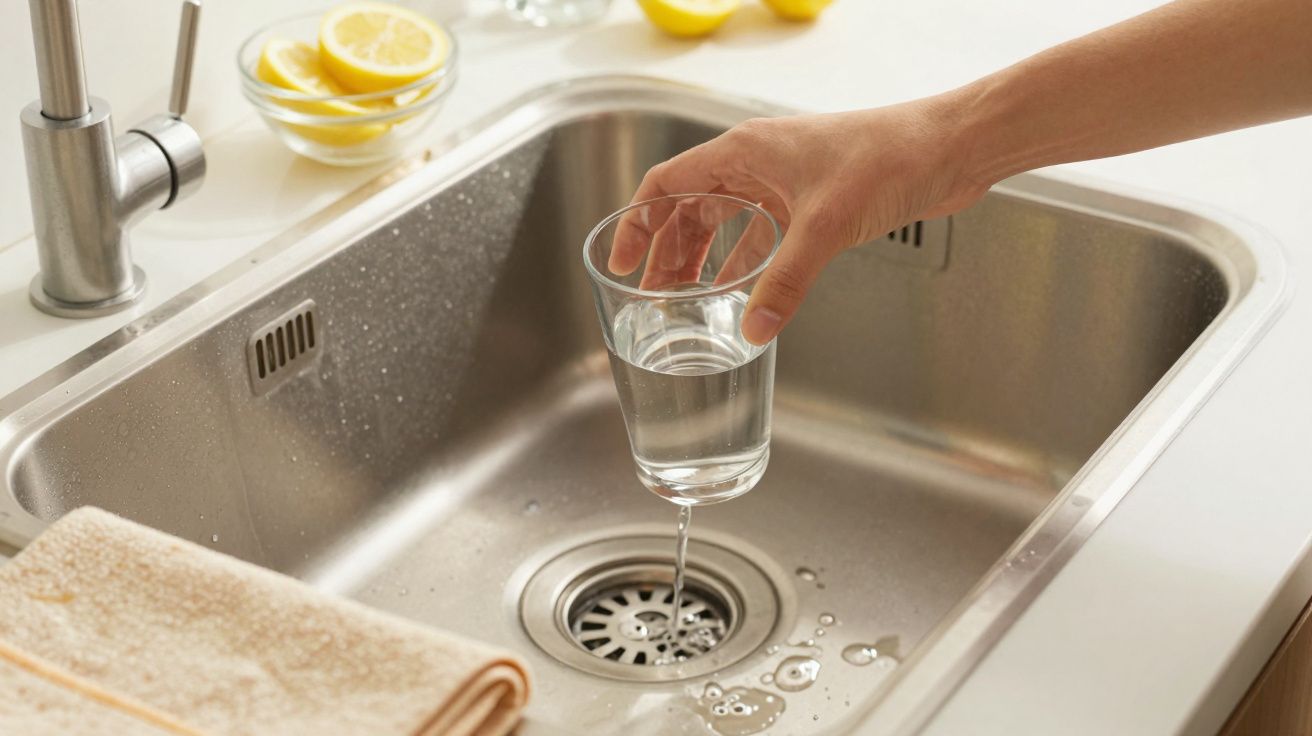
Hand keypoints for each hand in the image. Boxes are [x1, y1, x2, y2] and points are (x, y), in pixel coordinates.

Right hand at [609, 95, 985, 343]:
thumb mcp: (825, 226)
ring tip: (686, 300)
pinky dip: (745, 263)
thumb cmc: (891, 156)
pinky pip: (761, 234)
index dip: (637, 224)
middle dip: (667, 253)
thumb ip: (785, 282)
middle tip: (652, 297)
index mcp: (744, 152)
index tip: (621, 262)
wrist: (949, 147)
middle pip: (690, 208)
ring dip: (702, 259)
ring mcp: (784, 182)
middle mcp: (757, 164)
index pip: (667, 185)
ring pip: (724, 222)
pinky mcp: (812, 201)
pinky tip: (741, 293)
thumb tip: (754, 328)